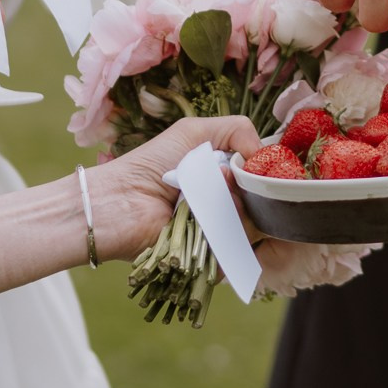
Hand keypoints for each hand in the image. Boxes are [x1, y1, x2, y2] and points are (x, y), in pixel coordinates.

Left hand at [86, 113, 262, 260]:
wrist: (121, 202)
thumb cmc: (151, 164)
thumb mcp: (194, 132)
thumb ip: (236, 130)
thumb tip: (263, 153)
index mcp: (225, 177)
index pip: (264, 178)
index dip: (266, 171)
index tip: (257, 164)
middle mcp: (227, 205)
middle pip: (265, 203)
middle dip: (250, 188)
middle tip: (221, 177)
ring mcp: (221, 232)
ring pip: (254, 225)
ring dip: (236, 208)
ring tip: (206, 197)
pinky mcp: (213, 257)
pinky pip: (237, 250)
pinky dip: (227, 233)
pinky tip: (205, 221)